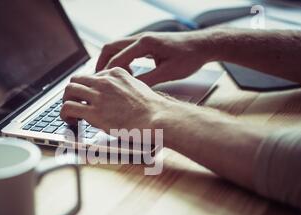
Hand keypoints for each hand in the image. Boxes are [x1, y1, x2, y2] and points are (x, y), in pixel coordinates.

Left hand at [60, 67, 176, 131]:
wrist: (158, 118)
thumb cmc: (153, 109)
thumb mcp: (138, 87)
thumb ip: (123, 88)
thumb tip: (115, 98)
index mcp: (116, 73)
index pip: (92, 76)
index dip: (87, 89)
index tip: (88, 98)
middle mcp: (104, 81)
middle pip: (76, 79)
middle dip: (72, 92)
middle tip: (74, 103)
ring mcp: (98, 96)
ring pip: (68, 91)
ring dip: (66, 102)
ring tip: (70, 114)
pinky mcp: (94, 112)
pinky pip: (68, 108)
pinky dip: (64, 114)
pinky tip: (71, 121)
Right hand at [96, 31, 213, 85]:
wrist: (203, 45)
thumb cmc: (189, 57)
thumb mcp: (168, 73)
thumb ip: (147, 81)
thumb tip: (130, 90)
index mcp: (145, 43)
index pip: (118, 58)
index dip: (107, 73)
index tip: (101, 85)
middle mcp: (142, 38)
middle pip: (111, 47)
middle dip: (102, 63)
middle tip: (97, 80)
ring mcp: (144, 40)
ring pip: (118, 48)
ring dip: (111, 62)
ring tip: (110, 79)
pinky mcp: (148, 44)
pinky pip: (127, 50)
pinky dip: (122, 60)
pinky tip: (127, 74)